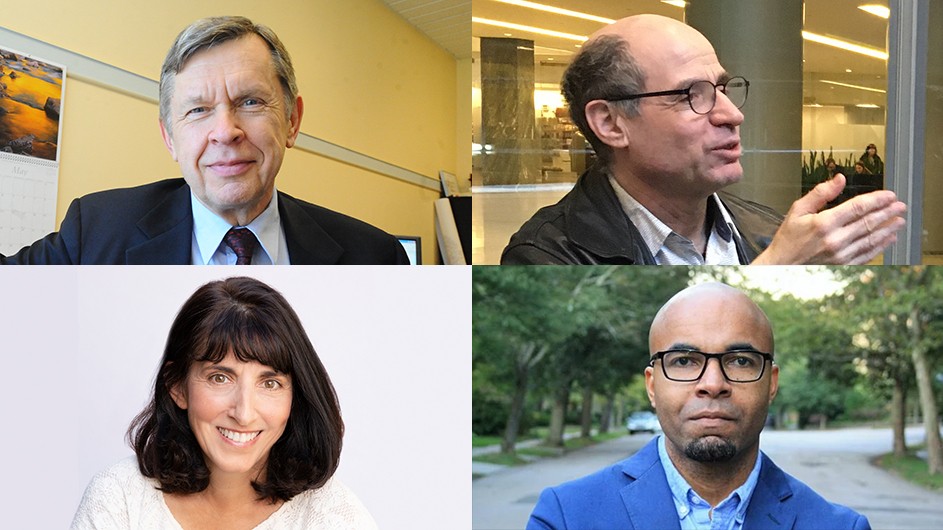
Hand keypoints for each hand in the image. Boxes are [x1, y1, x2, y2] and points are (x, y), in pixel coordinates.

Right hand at [753, 174, 905, 263]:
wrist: (780, 266)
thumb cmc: (788, 239)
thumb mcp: (798, 210)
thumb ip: (820, 193)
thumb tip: (839, 179)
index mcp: (824, 223)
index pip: (858, 207)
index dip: (876, 200)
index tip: (889, 195)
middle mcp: (835, 239)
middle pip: (868, 222)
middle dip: (887, 212)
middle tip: (900, 206)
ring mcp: (841, 254)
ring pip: (871, 239)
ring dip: (888, 229)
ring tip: (899, 221)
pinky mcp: (843, 265)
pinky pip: (867, 254)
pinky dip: (880, 246)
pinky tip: (888, 239)